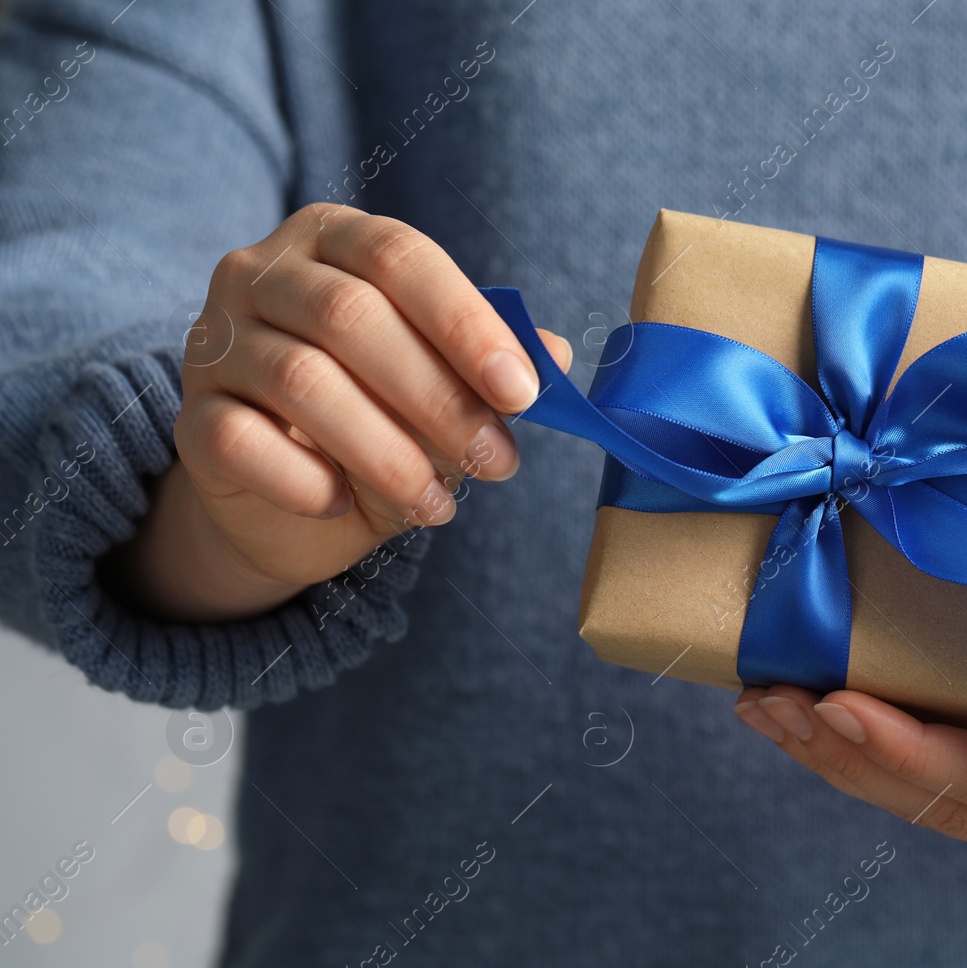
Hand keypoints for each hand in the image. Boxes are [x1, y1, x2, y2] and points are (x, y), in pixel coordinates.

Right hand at [102, 203, 571, 622]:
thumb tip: (554, 356)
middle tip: (497, 463)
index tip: (523, 392)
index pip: (399, 257)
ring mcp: (214, 342)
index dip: (465, 323)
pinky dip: (306, 481)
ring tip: (439, 505)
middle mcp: (260, 274)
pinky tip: (344, 505)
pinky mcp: (190, 418)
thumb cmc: (381, 417)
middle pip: (352, 317)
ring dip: (389, 453)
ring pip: (304, 382)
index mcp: (332, 239)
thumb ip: (490, 365)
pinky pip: (243, 441)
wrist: (290, 497)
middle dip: (440, 399)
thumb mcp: (444, 385)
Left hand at [732, 481, 966, 839]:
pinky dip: (865, 753)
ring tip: (769, 710)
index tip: (838, 703)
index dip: (920, 750)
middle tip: (774, 706)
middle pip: (965, 805)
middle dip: (858, 760)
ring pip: (938, 805)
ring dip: (846, 763)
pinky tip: (803, 715)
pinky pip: (935, 782)